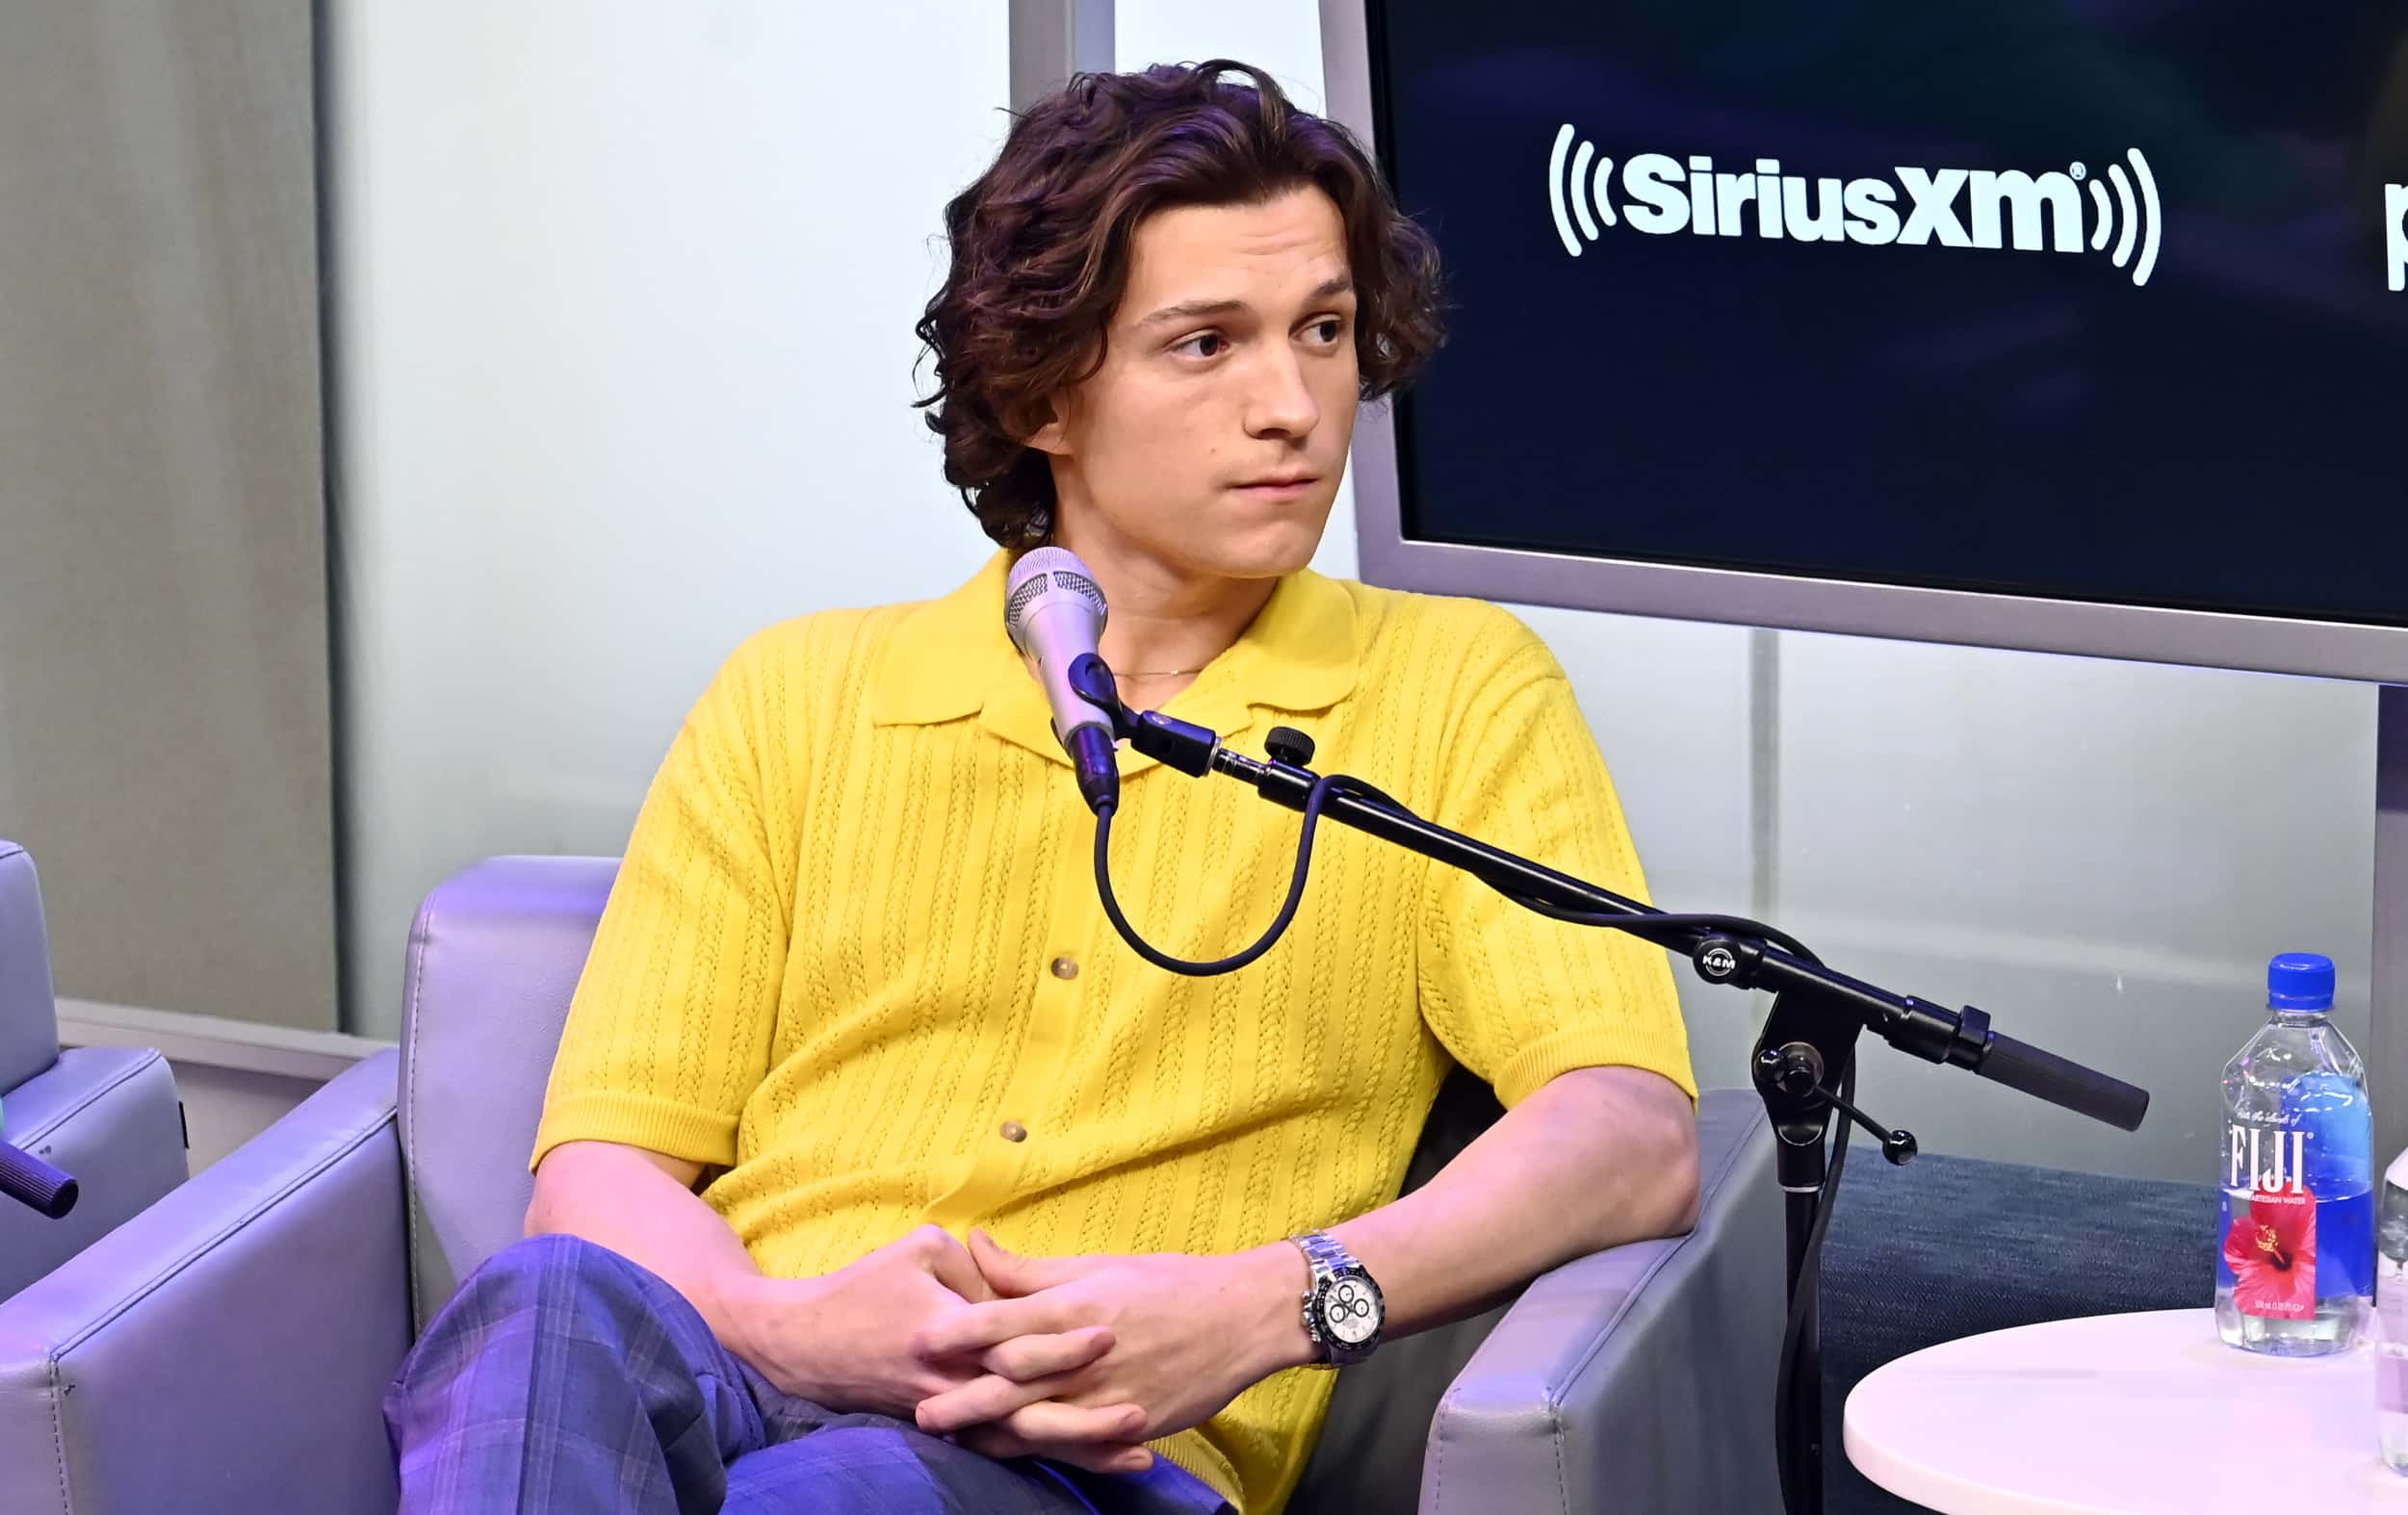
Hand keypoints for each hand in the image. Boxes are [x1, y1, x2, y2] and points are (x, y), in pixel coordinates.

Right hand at [724, 1224, 1128, 1430]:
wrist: (804, 1343)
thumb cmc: (864, 1287)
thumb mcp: (918, 1251)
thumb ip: (977, 1265)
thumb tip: (1017, 1278)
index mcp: (950, 1332)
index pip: (1016, 1340)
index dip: (1063, 1339)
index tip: (1110, 1331)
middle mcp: (954, 1382)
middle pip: (1029, 1407)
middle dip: (1086, 1415)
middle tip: (1141, 1411)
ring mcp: (953, 1411)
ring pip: (1023, 1439)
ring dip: (1079, 1447)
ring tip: (1138, 1451)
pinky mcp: (950, 1427)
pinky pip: (1006, 1447)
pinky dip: (1049, 1454)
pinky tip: (1092, 1460)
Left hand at [911, 1231, 1311, 1467]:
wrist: (1242, 1317)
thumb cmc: (1170, 1283)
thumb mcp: (1100, 1265)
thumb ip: (1032, 1269)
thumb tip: (976, 1246)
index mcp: (1075, 1307)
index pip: (1002, 1321)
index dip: (957, 1332)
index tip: (917, 1338)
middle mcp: (1085, 1355)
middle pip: (1009, 1383)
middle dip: (961, 1398)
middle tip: (918, 1409)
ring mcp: (1107, 1396)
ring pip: (1036, 1422)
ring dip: (992, 1432)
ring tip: (956, 1438)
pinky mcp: (1128, 1425)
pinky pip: (1076, 1444)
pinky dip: (1042, 1449)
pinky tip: (1015, 1451)